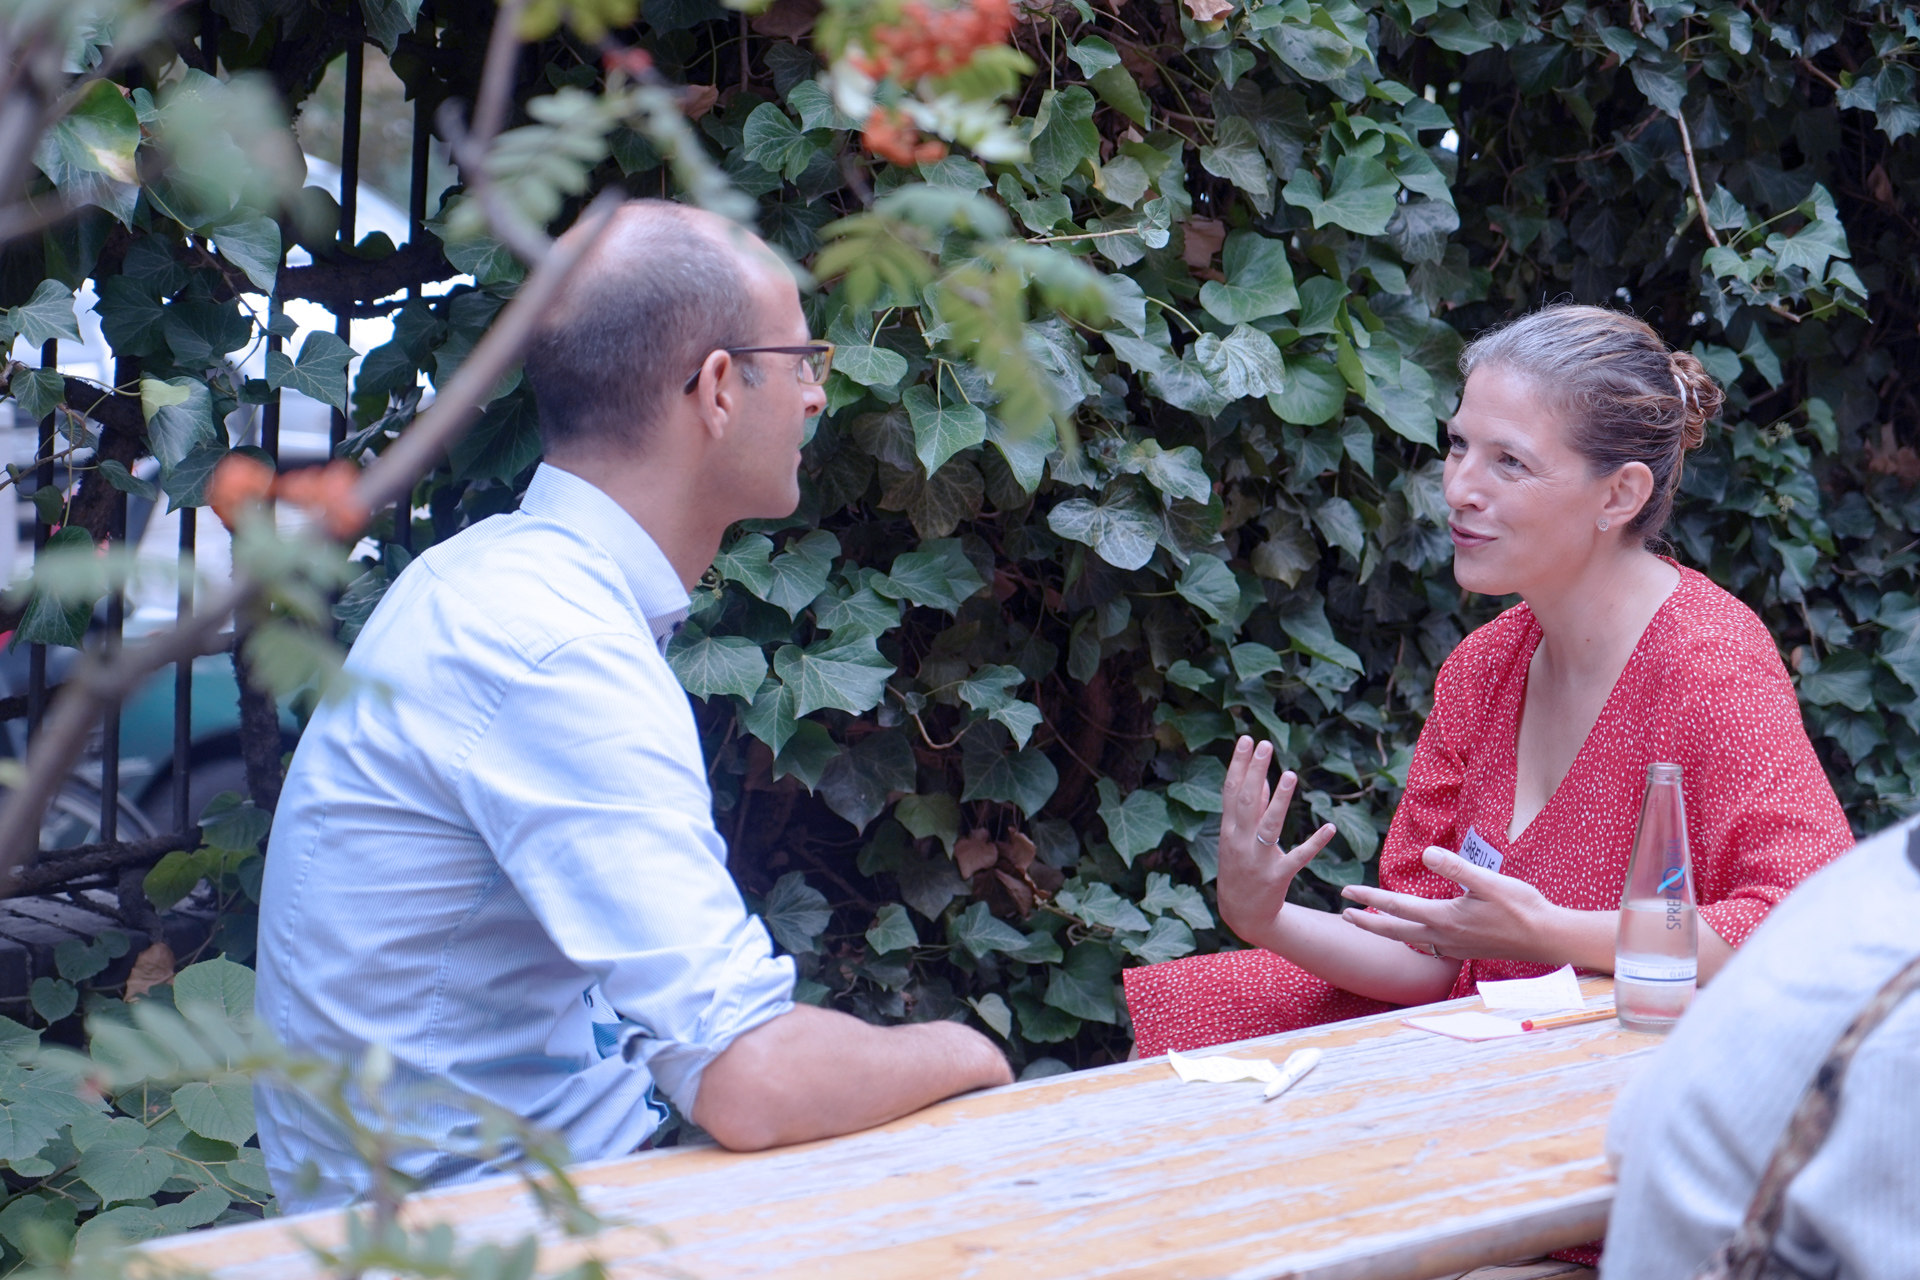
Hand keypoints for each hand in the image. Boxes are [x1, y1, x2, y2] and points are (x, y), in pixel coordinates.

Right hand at [1216, 736, 1337, 944]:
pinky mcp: (1277, 876)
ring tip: (1290, 774)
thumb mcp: (1237, 839)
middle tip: (1263, 744)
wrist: (1241, 914)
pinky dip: (1314, 843)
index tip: (1246, 739)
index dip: (1238, 765)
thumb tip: (1264, 777)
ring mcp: (1258, 860)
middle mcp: (1239, 842)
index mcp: (1228, 830)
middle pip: (1247, 802)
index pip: (1231, 791)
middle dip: (1254, 772)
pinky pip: (1298, 857)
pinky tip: (1329, 828)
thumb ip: (1252, 809)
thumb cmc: (1240, 869)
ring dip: (1280, 801)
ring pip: (1269, 826)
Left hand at [1338, 846, 1555, 960]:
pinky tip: (1414, 934)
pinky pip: (1428, 945)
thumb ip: (1456, 867)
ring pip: (1410, 939)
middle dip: (1367, 922)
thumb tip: (1426, 853)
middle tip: (1343, 916)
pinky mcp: (1465, 950)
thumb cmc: (1521, 907)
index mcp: (1445, 918)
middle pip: (1395, 930)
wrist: (1547, 938)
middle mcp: (1444, 936)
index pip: (1397, 906)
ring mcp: (1454, 947)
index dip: (1369, 897)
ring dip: (1388, 931)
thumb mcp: (1489, 881)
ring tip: (1371, 923)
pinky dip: (1412, 938)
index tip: (1346, 891)